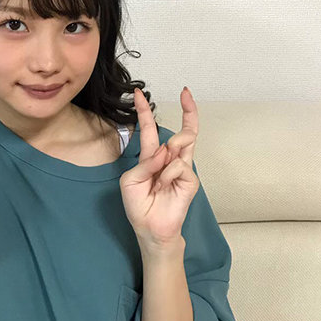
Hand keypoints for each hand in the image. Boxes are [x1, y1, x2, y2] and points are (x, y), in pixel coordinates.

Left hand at [119, 86, 199, 247]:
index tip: (139, 93)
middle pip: (184, 130)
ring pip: (185, 140)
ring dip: (172, 146)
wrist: (149, 228)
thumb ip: (145, 162)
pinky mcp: (190, 179)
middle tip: (186, 92)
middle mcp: (169, 160)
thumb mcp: (130, 180)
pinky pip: (179, 165)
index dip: (144, 111)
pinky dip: (168, 173)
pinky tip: (164, 185)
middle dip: (188, 110)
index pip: (151, 130)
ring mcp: (182, 169)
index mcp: (152, 157)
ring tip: (161, 172)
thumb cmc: (138, 206)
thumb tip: (165, 151)